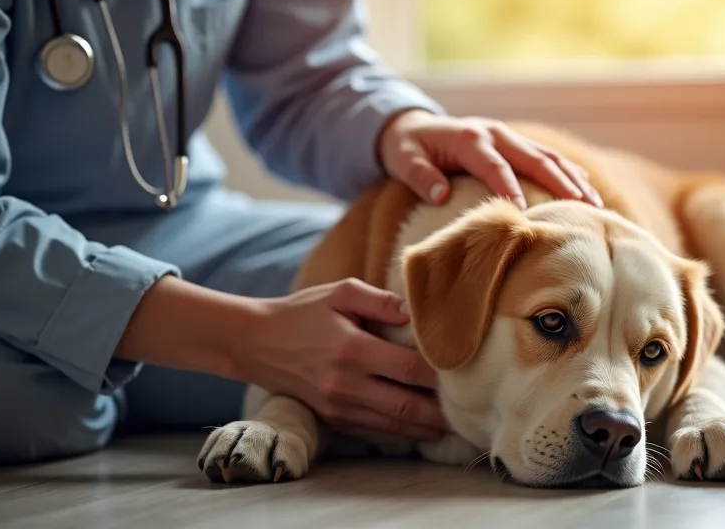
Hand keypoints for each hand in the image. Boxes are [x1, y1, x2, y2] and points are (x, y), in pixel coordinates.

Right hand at [243, 278, 445, 440]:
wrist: (256, 343)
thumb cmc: (303, 312)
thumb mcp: (340, 293)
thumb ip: (382, 300)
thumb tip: (418, 311)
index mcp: (352, 349)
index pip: (410, 368)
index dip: (441, 374)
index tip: (465, 371)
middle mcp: (347, 383)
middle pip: (407, 406)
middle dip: (441, 411)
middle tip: (469, 409)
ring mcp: (339, 406)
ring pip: (393, 425)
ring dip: (426, 427)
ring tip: (454, 424)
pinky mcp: (334, 418)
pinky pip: (375, 429)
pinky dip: (402, 431)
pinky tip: (423, 428)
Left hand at [378, 109, 602, 209]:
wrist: (412, 126)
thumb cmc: (407, 148)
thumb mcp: (403, 160)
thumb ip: (420, 176)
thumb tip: (439, 195)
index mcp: (470, 139)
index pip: (496, 167)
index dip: (511, 190)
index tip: (525, 215)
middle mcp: (495, 134)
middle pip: (535, 158)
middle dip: (561, 184)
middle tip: (584, 209)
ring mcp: (509, 136)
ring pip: (549, 156)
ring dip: (574, 179)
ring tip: (596, 205)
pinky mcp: (515, 144)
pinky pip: (548, 157)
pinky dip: (569, 172)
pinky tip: (588, 191)